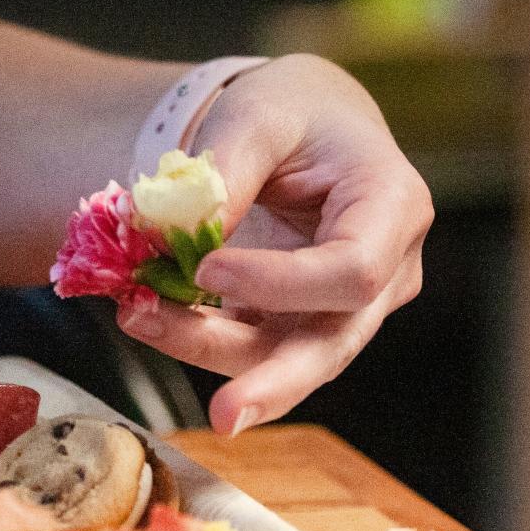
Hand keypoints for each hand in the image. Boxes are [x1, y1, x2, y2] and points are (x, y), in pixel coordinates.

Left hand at [117, 54, 432, 435]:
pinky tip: (147, 319)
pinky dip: (198, 339)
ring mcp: (346, 308)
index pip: (352, 270)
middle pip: (334, 343)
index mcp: (392, 206)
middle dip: (273, 382)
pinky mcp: (301, 324)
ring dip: (206, 349)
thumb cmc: (291, 113)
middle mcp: (385, 270)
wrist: (302, 128)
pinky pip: (254, 349)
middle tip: (222, 417)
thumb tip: (175, 228)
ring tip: (136, 317)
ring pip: (284, 356)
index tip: (205, 267)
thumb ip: (224, 167)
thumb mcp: (258, 114)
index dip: (282, 282)